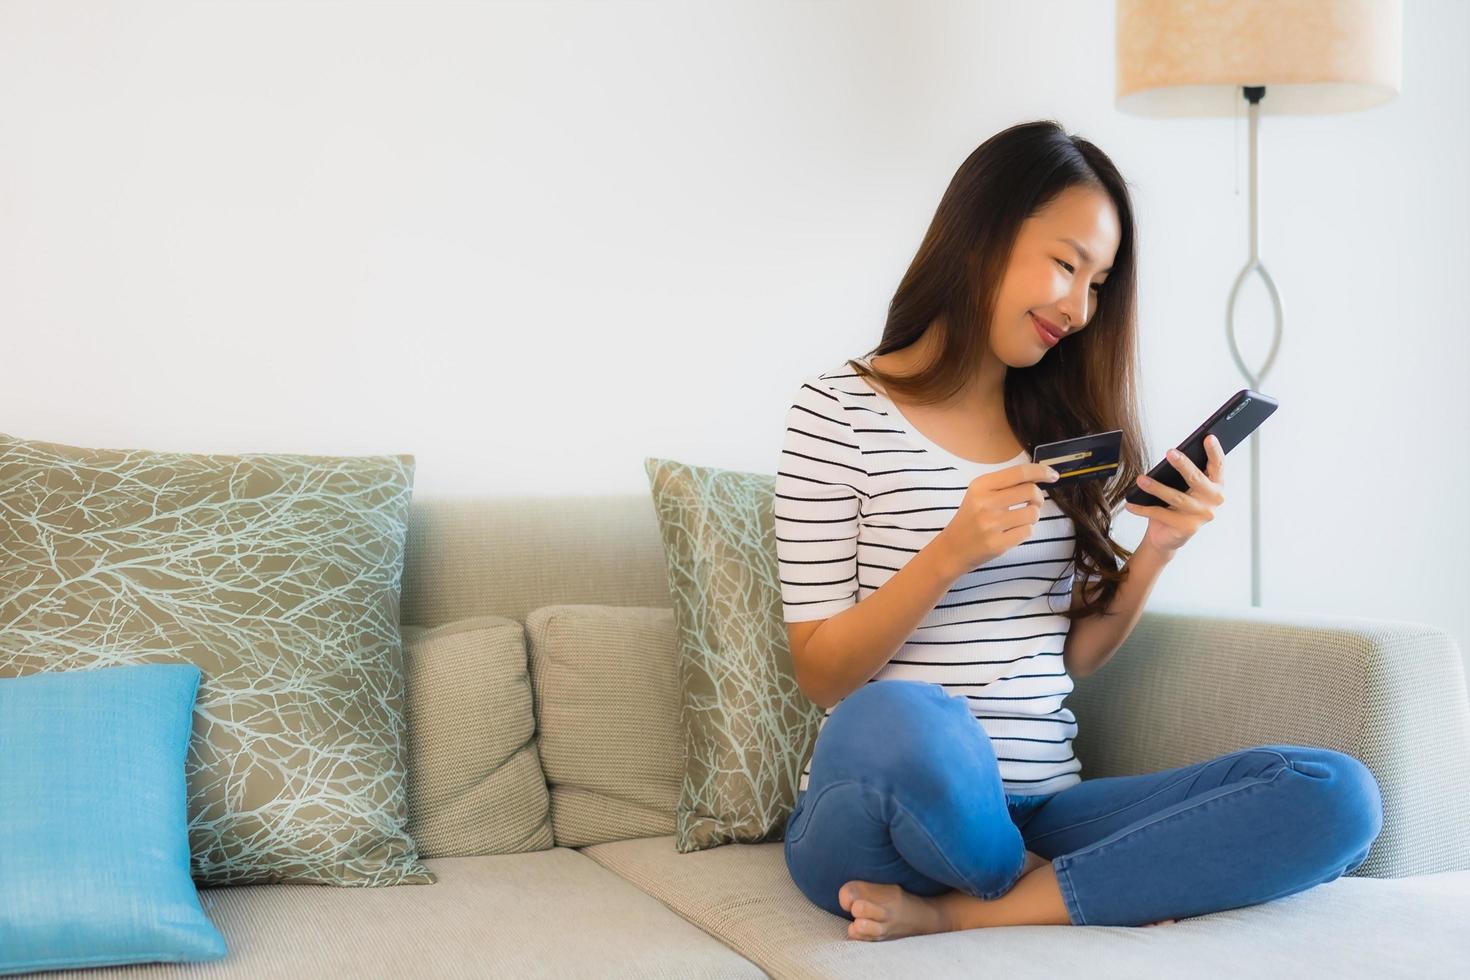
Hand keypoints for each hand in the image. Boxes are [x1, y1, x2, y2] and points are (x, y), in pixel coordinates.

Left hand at [1123, 434, 1226, 555]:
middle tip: (1169, 452)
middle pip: (1197, 479)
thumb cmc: (1177, 506)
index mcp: (1217, 486)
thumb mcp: (1184, 488)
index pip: (1218, 465)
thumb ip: (1186, 473)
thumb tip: (1173, 454)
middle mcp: (1214, 501)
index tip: (1208, 437)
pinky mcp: (1187, 528)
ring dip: (1155, 487)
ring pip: (1176, 497)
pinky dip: (1143, 509)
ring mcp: (1202, 515)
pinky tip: (1131, 504)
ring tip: (1140, 479)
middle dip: (1183, 464)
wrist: (1169, 537)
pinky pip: (1161, 514)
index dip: (1214, 451)